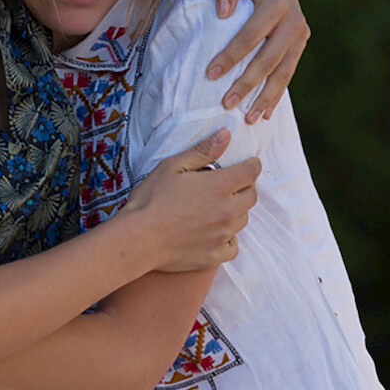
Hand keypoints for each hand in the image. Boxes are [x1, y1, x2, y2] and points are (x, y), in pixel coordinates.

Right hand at [122, 128, 258, 271]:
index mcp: (220, 186)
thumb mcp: (173, 166)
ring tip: (217, 208)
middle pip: (251, 196)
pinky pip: (233, 246)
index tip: (248, 164)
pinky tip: (215, 233)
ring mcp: (222, 235)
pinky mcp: (215, 255)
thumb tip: (226, 134)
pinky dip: (228, 239)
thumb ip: (203, 150)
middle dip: (245, 187)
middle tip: (230, 185)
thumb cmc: (151, 199)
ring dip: (236, 211)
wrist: (138, 238)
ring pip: (243, 220)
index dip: (252, 165)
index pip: (251, 172)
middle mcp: (227, 211)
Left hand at [209, 0, 309, 122]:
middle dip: (248, 84)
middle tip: (226, 104)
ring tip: (249, 119)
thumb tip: (223, 13)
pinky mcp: (300, 42)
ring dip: (267, 96)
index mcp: (276, 2)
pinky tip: (266, 112)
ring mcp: (300, 33)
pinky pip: (289, 71)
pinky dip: (278, 92)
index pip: (251, 35)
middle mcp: (293, 19)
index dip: (231, 56)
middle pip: (269, 59)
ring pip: (284, 71)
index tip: (210, 74)